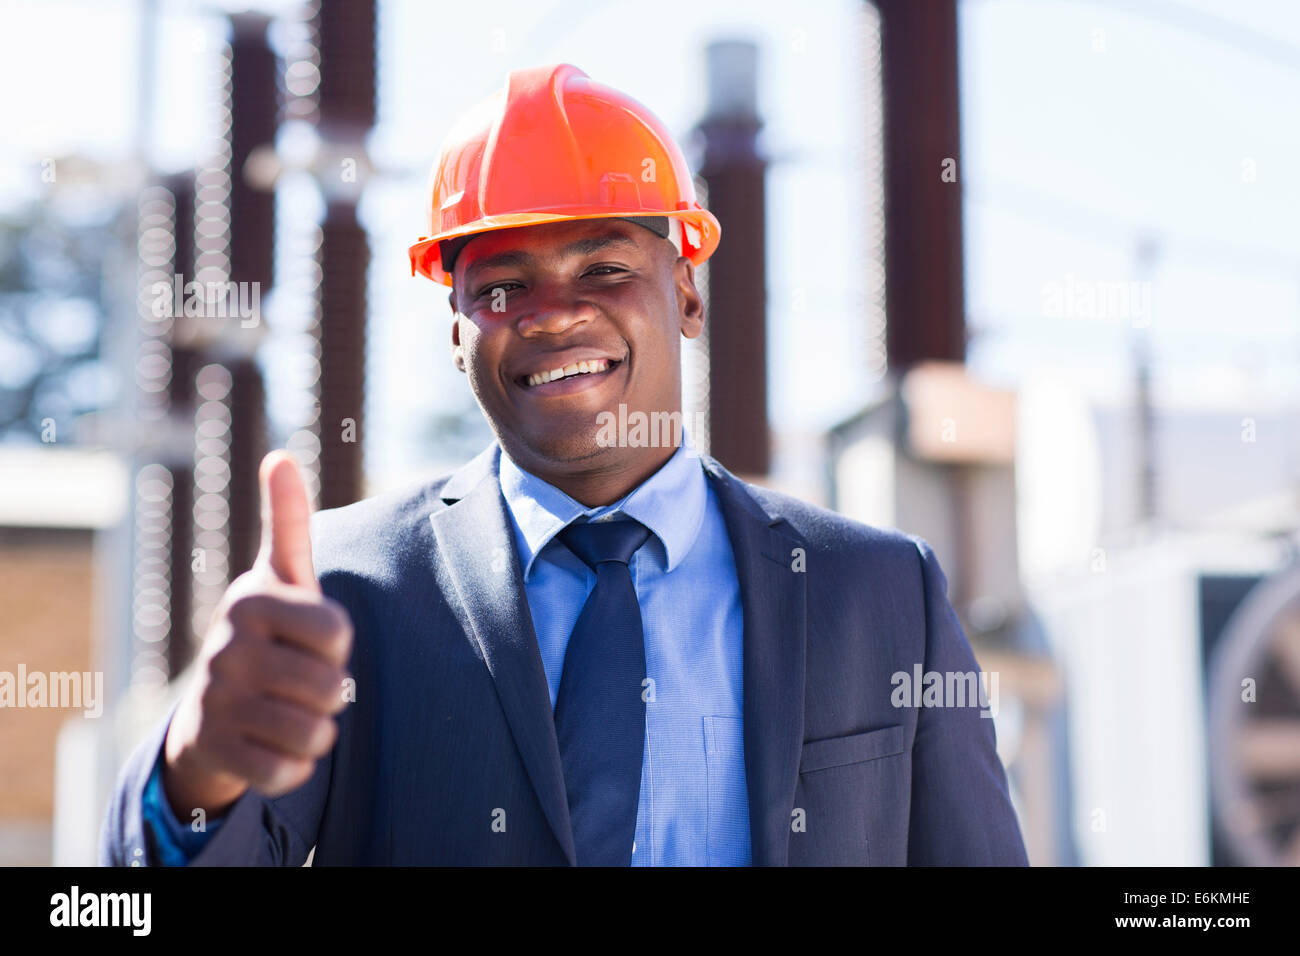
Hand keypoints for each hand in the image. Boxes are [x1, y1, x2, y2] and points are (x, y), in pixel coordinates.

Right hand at [162, 451, 353, 818]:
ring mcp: (214, 703)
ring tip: (286, 711)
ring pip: (315, 733)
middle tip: (296, 680)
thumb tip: (280, 455)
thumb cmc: (266, 634)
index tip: (309, 639)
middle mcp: (223, 648)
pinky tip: (270, 745)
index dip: (336, 644)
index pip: (338, 632)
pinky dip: (294, 766)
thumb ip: (288, 521)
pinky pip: (290, 772)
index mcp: (249, 599)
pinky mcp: (214, 753)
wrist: (209, 713)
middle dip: (329, 691)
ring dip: (315, 729)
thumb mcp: (279, 577)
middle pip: (331, 686)